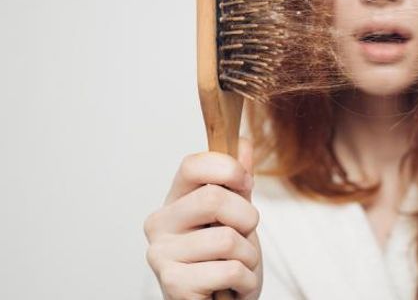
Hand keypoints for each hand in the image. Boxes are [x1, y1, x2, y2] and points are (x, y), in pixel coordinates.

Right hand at [144, 140, 262, 299]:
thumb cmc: (224, 261)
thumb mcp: (236, 216)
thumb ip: (238, 182)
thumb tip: (241, 142)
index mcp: (174, 201)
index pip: (192, 165)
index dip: (228, 169)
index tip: (246, 185)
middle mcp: (159, 224)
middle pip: (214, 198)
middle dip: (247, 219)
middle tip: (243, 237)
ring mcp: (161, 254)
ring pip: (227, 239)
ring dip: (248, 256)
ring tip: (236, 266)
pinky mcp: (172, 284)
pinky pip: (229, 270)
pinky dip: (245, 281)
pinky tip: (232, 287)